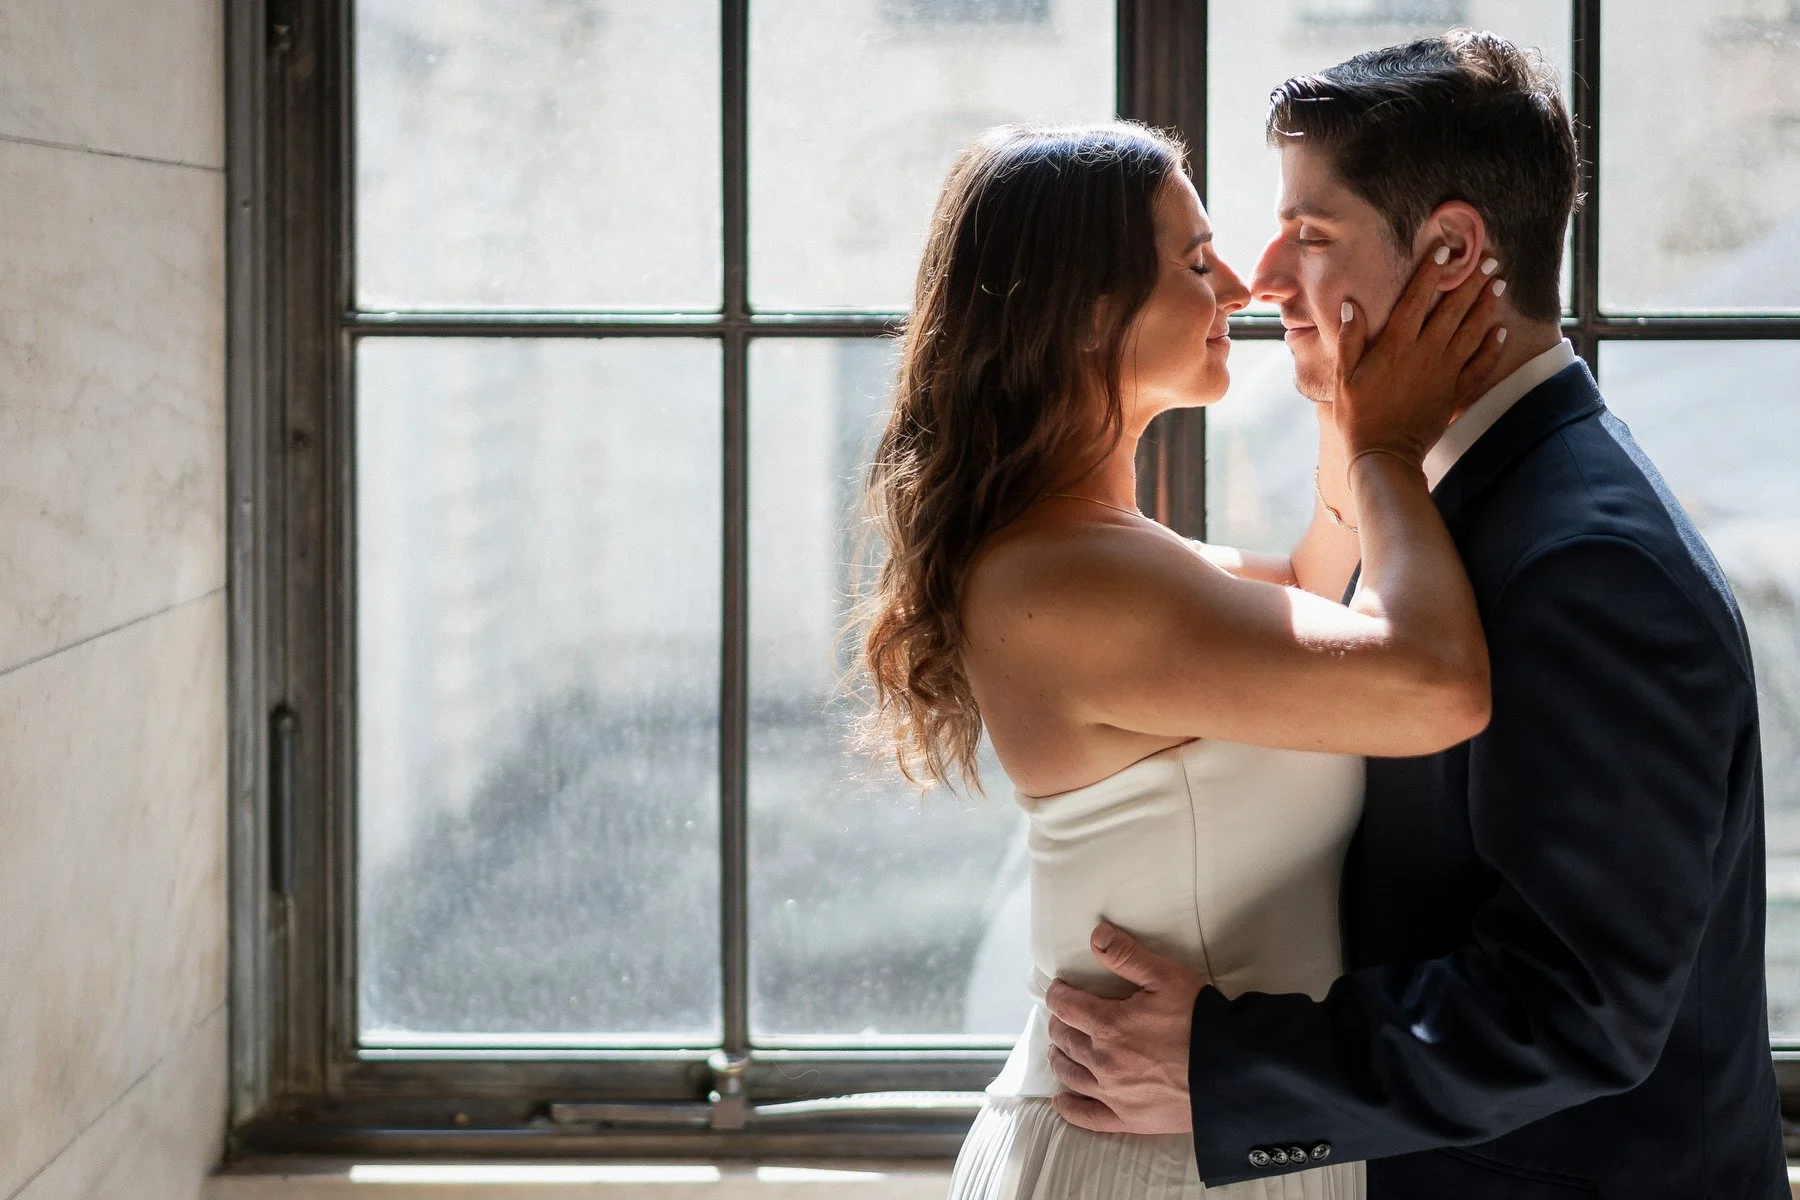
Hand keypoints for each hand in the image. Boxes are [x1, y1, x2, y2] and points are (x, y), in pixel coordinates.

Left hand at [1042, 921, 1203, 1134]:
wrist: (1231, 1071)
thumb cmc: (1199, 1020)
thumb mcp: (1165, 976)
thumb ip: (1127, 956)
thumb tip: (1096, 936)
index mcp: (1108, 1025)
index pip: (1065, 1006)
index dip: (1058, 994)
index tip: (1060, 990)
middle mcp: (1103, 1061)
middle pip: (1065, 1039)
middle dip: (1060, 1024)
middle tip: (1064, 1017)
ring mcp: (1114, 1094)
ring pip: (1071, 1075)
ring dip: (1060, 1058)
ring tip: (1059, 1049)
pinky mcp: (1129, 1119)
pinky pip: (1088, 1117)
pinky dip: (1069, 1108)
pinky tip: (1061, 1101)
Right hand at [1333, 245, 1508, 471]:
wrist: (1384, 455)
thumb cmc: (1357, 416)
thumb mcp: (1343, 377)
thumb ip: (1349, 340)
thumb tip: (1351, 306)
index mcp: (1396, 345)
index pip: (1416, 299)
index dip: (1431, 272)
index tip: (1445, 250)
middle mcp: (1426, 353)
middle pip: (1453, 310)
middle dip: (1472, 281)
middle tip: (1490, 259)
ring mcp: (1445, 373)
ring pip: (1472, 332)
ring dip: (1487, 306)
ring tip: (1500, 284)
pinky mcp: (1455, 393)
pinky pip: (1480, 366)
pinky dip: (1492, 348)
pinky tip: (1501, 332)